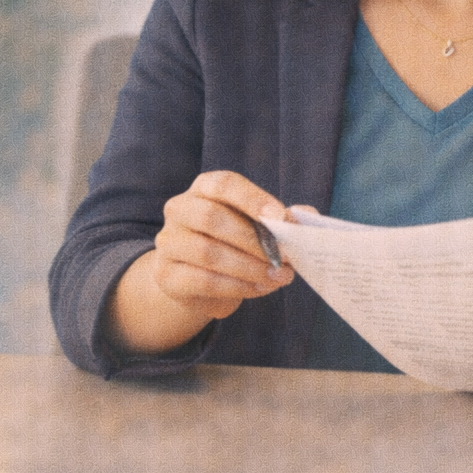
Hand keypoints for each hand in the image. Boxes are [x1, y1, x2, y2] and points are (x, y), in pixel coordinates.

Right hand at [149, 170, 295, 318]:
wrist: (196, 278)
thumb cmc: (234, 242)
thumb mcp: (258, 226)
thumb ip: (282, 219)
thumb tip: (306, 216)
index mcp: (204, 188)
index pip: (223, 184)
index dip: (252, 198)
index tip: (280, 216)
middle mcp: (180, 209)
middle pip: (212, 218)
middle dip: (253, 239)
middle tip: (283, 257)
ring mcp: (169, 242)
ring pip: (207, 252)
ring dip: (249, 267)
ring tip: (277, 276)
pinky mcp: (166, 274)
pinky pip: (202, 280)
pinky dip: (236, 286)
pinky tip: (258, 288)